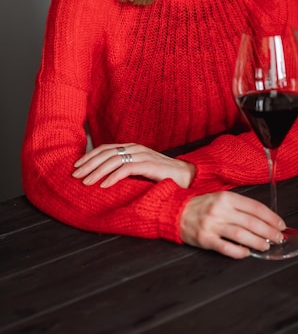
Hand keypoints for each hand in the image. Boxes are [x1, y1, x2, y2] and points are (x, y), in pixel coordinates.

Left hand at [73, 143, 194, 188]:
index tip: (76, 166)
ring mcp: (142, 155)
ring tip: (86, 181)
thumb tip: (103, 178)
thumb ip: (124, 170)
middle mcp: (135, 148)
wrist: (186, 176)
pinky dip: (113, 176)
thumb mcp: (139, 171)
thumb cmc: (161, 176)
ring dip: (97, 171)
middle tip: (75, 174)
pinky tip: (103, 185)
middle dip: (88, 164)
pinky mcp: (149, 165)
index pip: (105, 149)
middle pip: (106, 153)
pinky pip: (127, 169)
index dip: (89, 156)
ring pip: (113, 160)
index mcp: (131, 148)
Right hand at [180, 191, 285, 258]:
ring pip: (241, 235)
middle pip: (251, 222)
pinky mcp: (205, 239)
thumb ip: (240, 206)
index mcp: (226, 197)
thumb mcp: (221, 198)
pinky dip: (239, 252)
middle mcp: (220, 210)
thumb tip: (263, 220)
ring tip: (266, 246)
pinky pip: (226, 247)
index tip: (281, 225)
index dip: (271, 217)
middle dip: (269, 231)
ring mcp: (212, 225)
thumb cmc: (202, 206)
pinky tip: (247, 253)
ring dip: (257, 242)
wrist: (176, 212)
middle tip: (278, 238)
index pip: (255, 207)